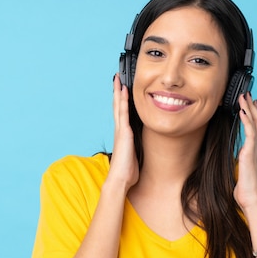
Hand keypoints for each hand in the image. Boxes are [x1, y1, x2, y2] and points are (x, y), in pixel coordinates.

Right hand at [107, 74, 138, 191]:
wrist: (120, 179)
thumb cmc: (127, 171)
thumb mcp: (134, 156)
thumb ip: (135, 149)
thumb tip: (139, 148)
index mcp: (122, 135)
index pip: (121, 114)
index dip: (120, 101)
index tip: (121, 89)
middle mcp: (120, 130)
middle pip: (117, 106)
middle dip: (117, 92)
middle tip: (117, 78)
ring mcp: (121, 130)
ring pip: (119, 106)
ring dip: (118, 92)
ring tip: (118, 79)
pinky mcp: (124, 132)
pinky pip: (123, 113)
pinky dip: (123, 101)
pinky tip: (124, 91)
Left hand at [233, 92, 256, 211]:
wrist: (251, 200)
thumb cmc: (245, 190)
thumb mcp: (239, 172)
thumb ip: (237, 163)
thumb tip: (232, 161)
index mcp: (252, 151)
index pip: (254, 128)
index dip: (252, 114)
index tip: (249, 103)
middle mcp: (255, 148)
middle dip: (252, 107)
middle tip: (247, 93)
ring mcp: (254, 149)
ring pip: (255, 123)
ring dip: (249, 108)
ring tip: (243, 96)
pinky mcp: (250, 153)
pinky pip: (250, 133)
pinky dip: (246, 120)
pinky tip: (242, 111)